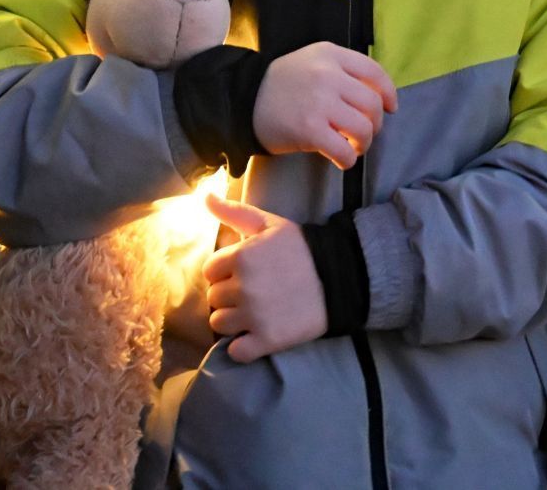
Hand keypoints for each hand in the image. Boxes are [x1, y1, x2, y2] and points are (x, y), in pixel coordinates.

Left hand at [202, 195, 326, 360]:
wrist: (341, 278)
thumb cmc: (302, 249)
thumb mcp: (270, 224)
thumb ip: (235, 211)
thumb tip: (205, 196)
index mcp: (241, 257)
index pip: (210, 271)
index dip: (226, 271)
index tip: (246, 272)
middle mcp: (243, 287)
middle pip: (214, 298)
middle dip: (230, 295)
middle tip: (255, 291)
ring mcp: (254, 316)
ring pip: (220, 324)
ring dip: (234, 321)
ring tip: (257, 311)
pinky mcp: (267, 340)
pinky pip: (236, 352)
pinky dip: (244, 347)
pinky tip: (257, 335)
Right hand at [252, 42, 397, 169]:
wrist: (241, 101)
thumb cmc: (283, 85)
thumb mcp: (313, 62)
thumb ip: (343, 71)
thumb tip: (380, 96)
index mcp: (331, 54)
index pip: (375, 73)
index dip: (388, 93)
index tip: (390, 108)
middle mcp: (328, 75)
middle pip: (372, 104)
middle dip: (375, 123)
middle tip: (364, 133)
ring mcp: (319, 102)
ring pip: (363, 128)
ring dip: (363, 143)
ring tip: (353, 147)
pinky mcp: (309, 129)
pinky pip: (344, 150)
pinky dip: (349, 159)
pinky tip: (342, 159)